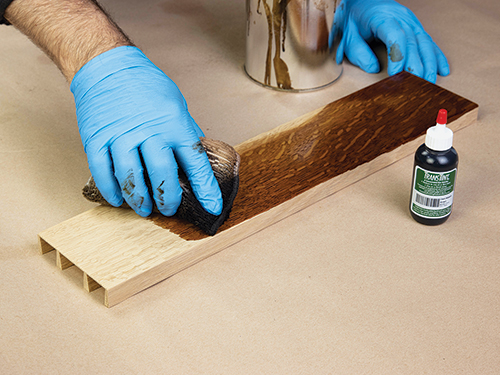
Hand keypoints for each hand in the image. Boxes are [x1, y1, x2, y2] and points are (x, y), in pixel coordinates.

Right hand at [71, 46, 222, 216]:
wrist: (108, 65)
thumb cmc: (145, 85)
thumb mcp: (176, 104)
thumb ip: (185, 133)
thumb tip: (197, 159)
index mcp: (173, 123)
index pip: (195, 161)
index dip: (206, 188)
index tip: (212, 206)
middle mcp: (148, 130)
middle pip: (162, 174)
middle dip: (168, 199)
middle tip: (169, 209)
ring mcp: (120, 135)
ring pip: (131, 178)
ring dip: (140, 200)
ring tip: (145, 209)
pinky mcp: (96, 138)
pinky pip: (102, 171)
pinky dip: (111, 190)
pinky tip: (118, 200)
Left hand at [336, 0, 449, 82]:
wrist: (363, 1)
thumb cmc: (354, 18)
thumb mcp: (348, 36)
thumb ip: (358, 53)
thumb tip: (373, 69)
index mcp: (383, 18)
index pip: (396, 37)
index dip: (397, 57)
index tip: (395, 75)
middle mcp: (402, 19)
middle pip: (413, 43)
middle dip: (416, 66)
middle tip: (416, 86)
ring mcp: (412, 22)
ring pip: (425, 43)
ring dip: (429, 64)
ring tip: (430, 83)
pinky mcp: (417, 27)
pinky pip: (429, 42)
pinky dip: (437, 56)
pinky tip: (442, 70)